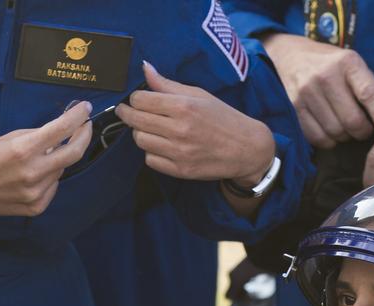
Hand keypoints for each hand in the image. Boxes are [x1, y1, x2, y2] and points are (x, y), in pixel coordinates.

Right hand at [0, 101, 92, 216]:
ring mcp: (35, 193)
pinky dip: (49, 177)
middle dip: (83, 136)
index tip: (85, 109)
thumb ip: (38, 135)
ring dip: (57, 159)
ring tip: (39, 157)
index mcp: (24, 149)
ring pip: (61, 170)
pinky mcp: (36, 207)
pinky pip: (53, 186)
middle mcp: (33, 172)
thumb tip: (63, 131)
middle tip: (84, 127)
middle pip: (74, 152)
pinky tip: (33, 176)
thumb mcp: (10, 138)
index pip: (62, 129)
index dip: (78, 116)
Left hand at [116, 62, 275, 187]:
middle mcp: (179, 130)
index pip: (141, 100)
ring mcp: (179, 153)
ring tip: (151, 128)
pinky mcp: (180, 170)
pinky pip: (150, 160)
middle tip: (128, 112)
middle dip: (128, 114)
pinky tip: (162, 145)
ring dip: (141, 133)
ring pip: (140, 141)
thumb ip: (168, 84)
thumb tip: (145, 68)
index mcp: (184, 107)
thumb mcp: (199, 95)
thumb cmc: (223, 118)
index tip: (136, 99)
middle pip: (136, 121)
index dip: (134, 98)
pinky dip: (152, 152)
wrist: (245, 148)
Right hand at [261, 31, 373, 147]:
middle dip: (362, 132)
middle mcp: (326, 76)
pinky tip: (330, 132)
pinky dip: (328, 141)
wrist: (292, 57)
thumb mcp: (354, 68)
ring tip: (345, 128)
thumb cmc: (331, 65)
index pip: (369, 94)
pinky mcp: (294, 108)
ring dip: (345, 137)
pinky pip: (317, 137)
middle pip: (352, 120)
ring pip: (335, 132)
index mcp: (348, 63)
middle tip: (363, 129)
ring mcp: (307, 92)